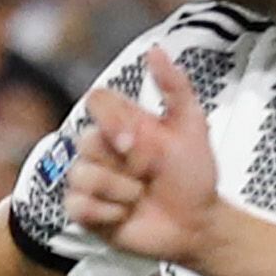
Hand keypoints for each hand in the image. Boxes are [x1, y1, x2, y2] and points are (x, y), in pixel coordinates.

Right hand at [64, 44, 225, 264]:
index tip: (132, 142)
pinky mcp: (85, 211)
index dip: (109, 120)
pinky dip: (108, 213)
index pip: (96, 101)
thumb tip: (155, 50)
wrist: (197, 224)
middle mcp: (103, 148)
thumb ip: (175, 87)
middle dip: (124, 165)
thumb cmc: (194, 175)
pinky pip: (78, 205)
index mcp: (124, 124)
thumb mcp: (193, 126)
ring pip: (83, 176)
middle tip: (148, 177)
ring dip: (121, 192)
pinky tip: (126, 216)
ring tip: (140, 199)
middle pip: (86, 142)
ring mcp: (92, 179)